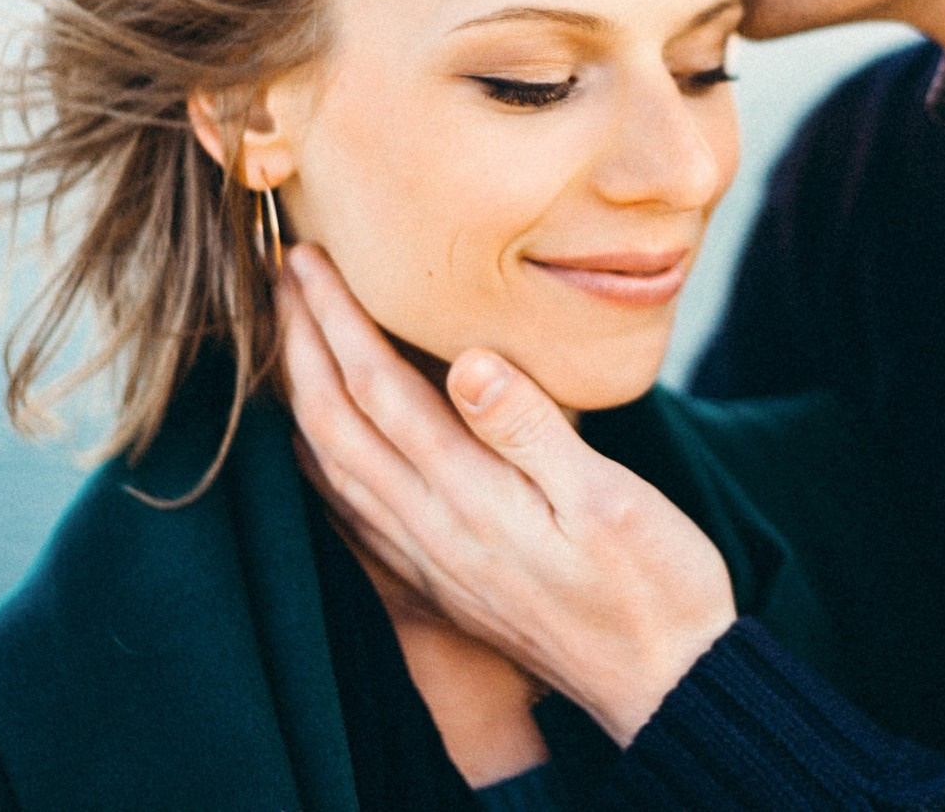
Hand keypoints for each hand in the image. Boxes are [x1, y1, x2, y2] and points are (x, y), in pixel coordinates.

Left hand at [277, 244, 736, 744]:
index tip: (308, 259)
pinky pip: (351, 515)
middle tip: (282, 276)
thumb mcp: (611, 499)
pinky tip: (320, 444)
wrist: (663, 685)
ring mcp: (427, 563)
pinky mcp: (437, 585)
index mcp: (472, 497)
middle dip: (300, 344)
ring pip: (331, 469)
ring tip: (289, 339)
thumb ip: (532, 429)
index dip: (335, 319)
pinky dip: (320, 464)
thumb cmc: (653, 586)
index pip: (376, 390)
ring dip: (300, 396)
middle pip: (334, 424)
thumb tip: (468, 360)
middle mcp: (431, 531)